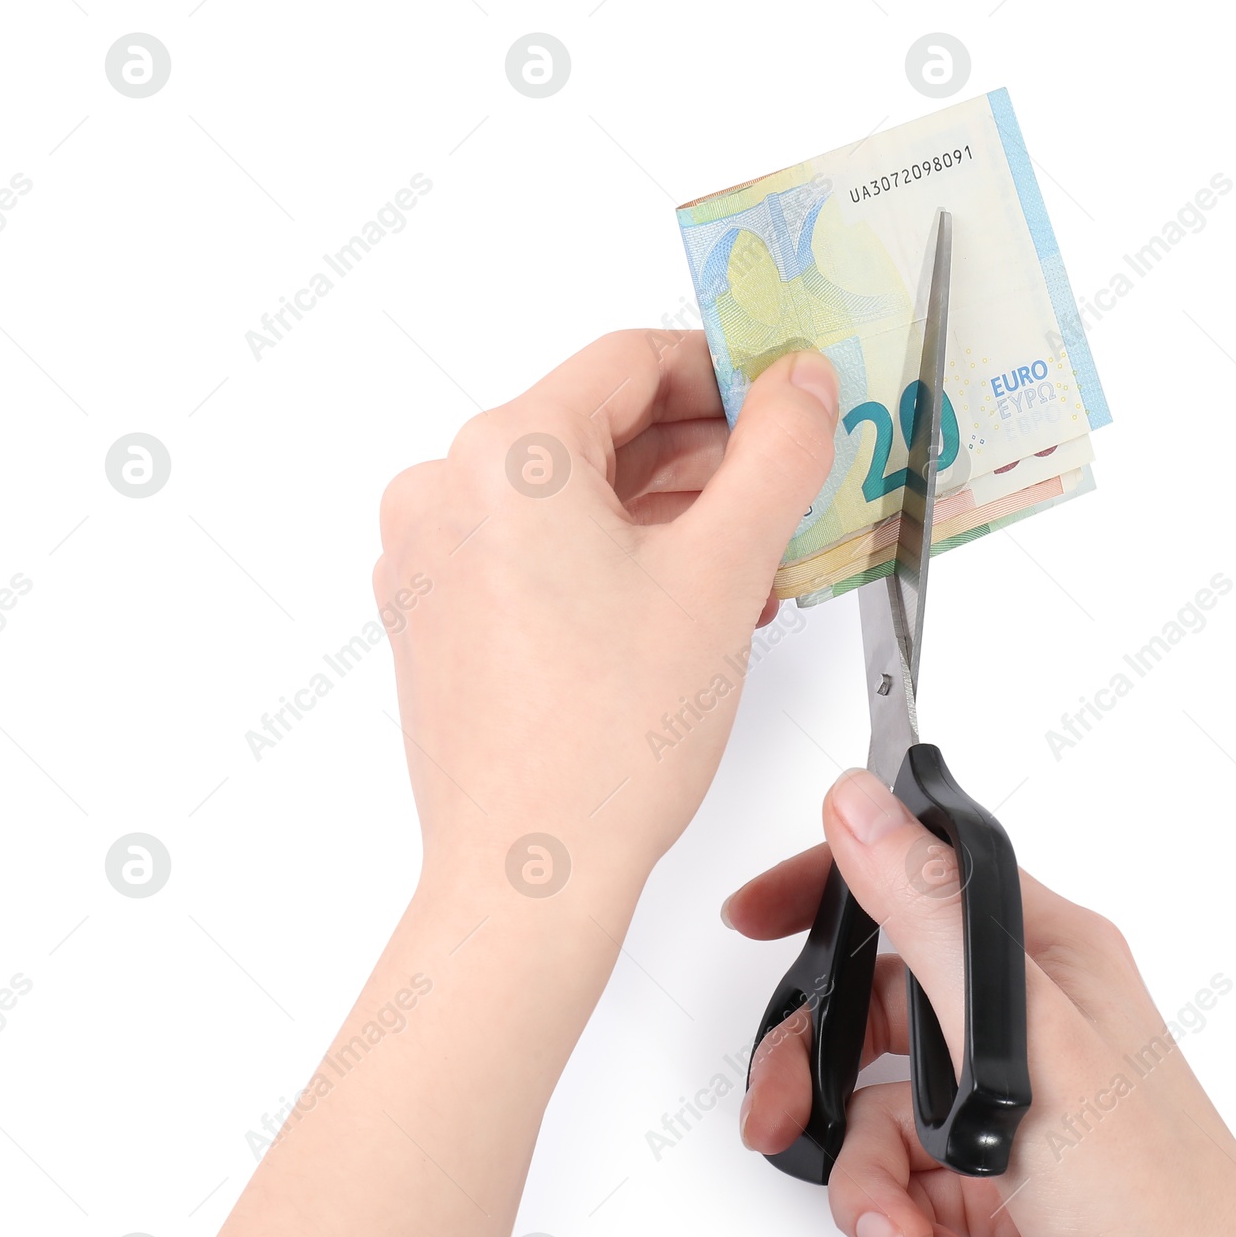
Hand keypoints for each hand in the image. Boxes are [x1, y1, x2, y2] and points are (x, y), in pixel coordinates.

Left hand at [90, 333, 843, 1236]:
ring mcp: (431, 556)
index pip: (632, 361)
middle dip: (701, 456)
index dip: (725, 372)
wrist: (530, 875)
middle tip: (782, 489)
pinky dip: (606, 557)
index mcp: (507, 453)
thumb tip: (803, 384)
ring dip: (662, 511)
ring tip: (745, 560)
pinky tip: (676, 601)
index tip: (783, 398)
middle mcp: (447, 489)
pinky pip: (533, 549)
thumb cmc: (609, 741)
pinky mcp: (436, 615)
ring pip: (568, 495)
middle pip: (598, 428)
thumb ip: (778, 454)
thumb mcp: (724, 574)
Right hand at [729, 769, 1235, 1236]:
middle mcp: (1025, 1016)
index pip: (913, 881)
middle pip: (874, 1008)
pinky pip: (905, 1174)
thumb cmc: (1159, 1196)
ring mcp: (1011, 1097)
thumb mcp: (1026, 1041)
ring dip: (868, 1176)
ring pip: (879, 1107)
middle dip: (819, 1071)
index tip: (755, 918)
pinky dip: (901, 1217)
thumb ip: (930, 917)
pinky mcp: (1000, 1172)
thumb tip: (862, 807)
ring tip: (901, 1224)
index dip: (826, 893)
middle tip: (782, 1113)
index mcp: (1044, 953)